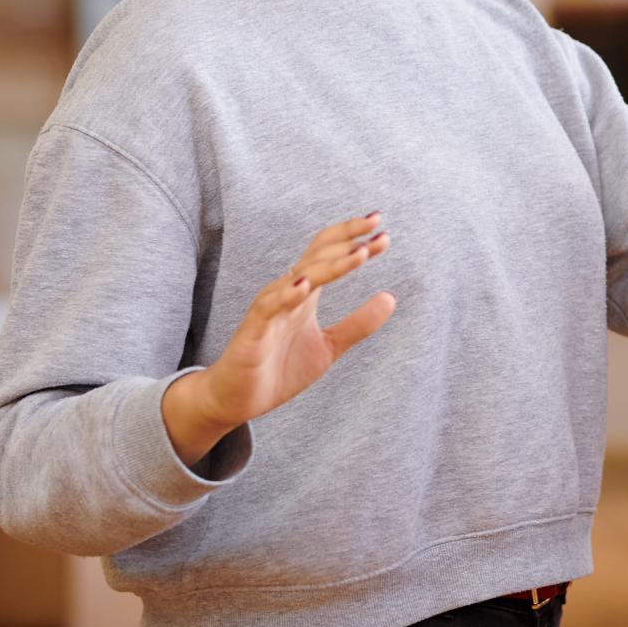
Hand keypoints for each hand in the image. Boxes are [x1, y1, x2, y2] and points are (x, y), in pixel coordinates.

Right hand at [163, 213, 396, 465]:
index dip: (354, 240)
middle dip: (348, 239)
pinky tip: (305, 286)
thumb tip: (391, 298)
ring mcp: (269, 310)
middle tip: (376, 225)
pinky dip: (286, 295)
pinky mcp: (252, 331)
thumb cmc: (278, 369)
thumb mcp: (329, 346)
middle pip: (317, 254)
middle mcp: (287, 293)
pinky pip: (268, 308)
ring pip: (298, 277)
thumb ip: (357, 324)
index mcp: (305, 294)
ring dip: (329, 265)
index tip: (383, 231)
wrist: (236, 401)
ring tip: (358, 254)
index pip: (328, 254)